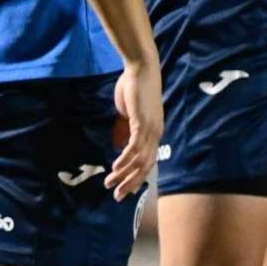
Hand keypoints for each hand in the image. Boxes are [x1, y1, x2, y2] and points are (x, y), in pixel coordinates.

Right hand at [106, 56, 162, 200]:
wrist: (141, 68)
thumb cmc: (133, 88)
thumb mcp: (128, 113)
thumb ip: (124, 129)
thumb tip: (118, 146)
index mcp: (154, 133)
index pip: (147, 162)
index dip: (136, 177)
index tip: (124, 189)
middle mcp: (156, 134)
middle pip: (145, 167)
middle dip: (130, 183)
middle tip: (118, 196)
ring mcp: (151, 129)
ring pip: (140, 160)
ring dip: (124, 174)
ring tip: (111, 184)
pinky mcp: (143, 123)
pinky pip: (134, 147)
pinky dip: (125, 159)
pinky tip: (115, 167)